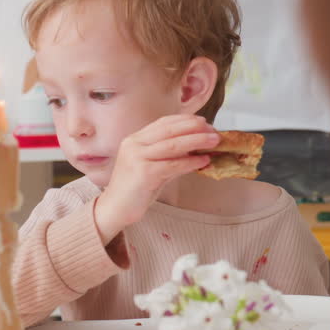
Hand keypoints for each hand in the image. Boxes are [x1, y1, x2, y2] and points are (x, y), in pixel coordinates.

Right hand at [94, 115, 218, 241]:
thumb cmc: (134, 190)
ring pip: (172, 145)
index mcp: (135, 139)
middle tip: (213, 130)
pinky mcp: (143, 173)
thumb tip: (196, 149)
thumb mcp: (152, 167)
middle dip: (194, 128)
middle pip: (169, 130)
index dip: (185, 120)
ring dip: (197, 141)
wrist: (115, 209)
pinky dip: (190, 161)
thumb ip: (170, 157)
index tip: (203, 122)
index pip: (163, 123)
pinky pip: (172, 164)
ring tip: (214, 141)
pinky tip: (203, 161)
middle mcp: (134, 144)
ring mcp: (137, 158)